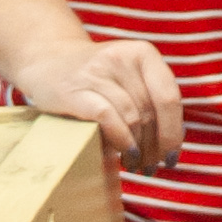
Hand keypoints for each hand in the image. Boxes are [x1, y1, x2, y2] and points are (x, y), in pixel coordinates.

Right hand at [9, 36, 182, 172]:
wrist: (47, 62)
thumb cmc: (97, 77)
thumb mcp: (129, 76)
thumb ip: (151, 98)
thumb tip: (172, 143)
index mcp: (144, 54)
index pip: (169, 97)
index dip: (174, 131)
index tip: (173, 156)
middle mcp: (122, 58)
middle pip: (150, 111)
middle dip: (156, 145)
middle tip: (152, 167)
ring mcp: (97, 72)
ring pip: (132, 117)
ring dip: (138, 148)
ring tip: (136, 165)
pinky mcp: (74, 90)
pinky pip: (107, 118)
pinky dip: (120, 140)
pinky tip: (123, 154)